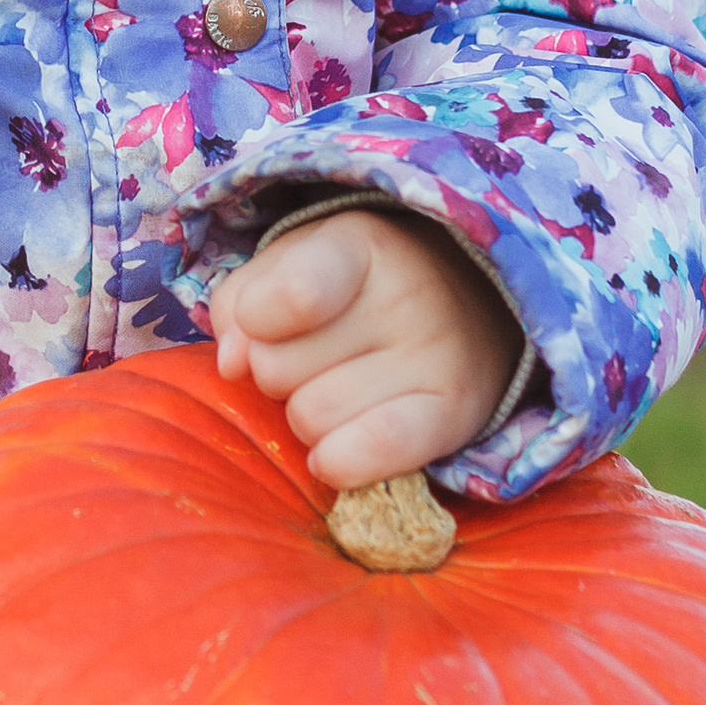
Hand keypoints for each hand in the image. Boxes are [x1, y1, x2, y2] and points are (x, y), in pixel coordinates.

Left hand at [209, 208, 524, 491]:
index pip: (291, 294)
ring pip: (309, 420)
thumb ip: (240, 300)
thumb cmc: (358, 285)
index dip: (255, 318)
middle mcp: (407, 296)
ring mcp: (435, 358)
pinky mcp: (453, 417)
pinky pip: (370, 454)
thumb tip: (232, 364)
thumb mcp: (293, 262)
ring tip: (341, 387)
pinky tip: (339, 446)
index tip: (264, 316)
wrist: (473, 306)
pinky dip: (337, 461)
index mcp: (359, 243)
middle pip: (276, 369)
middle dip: (279, 370)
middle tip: (316, 356)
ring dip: (306, 415)